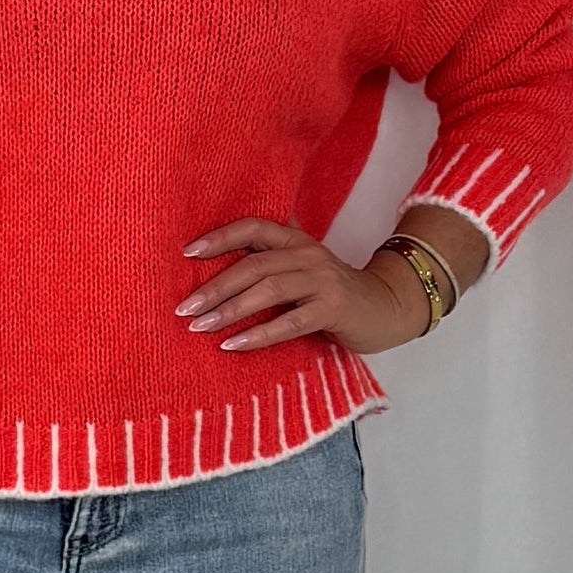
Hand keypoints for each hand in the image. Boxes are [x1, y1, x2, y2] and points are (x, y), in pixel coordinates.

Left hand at [176, 216, 430, 353]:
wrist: (388, 307)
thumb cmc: (333, 294)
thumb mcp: (302, 271)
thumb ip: (270, 267)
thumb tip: (214, 277)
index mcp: (296, 241)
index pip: (253, 228)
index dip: (220, 237)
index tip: (186, 253)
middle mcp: (308, 255)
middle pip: (253, 264)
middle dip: (214, 286)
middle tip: (184, 308)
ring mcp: (323, 280)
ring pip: (268, 289)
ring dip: (229, 309)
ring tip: (200, 326)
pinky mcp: (334, 308)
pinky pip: (290, 322)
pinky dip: (258, 334)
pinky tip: (233, 344)